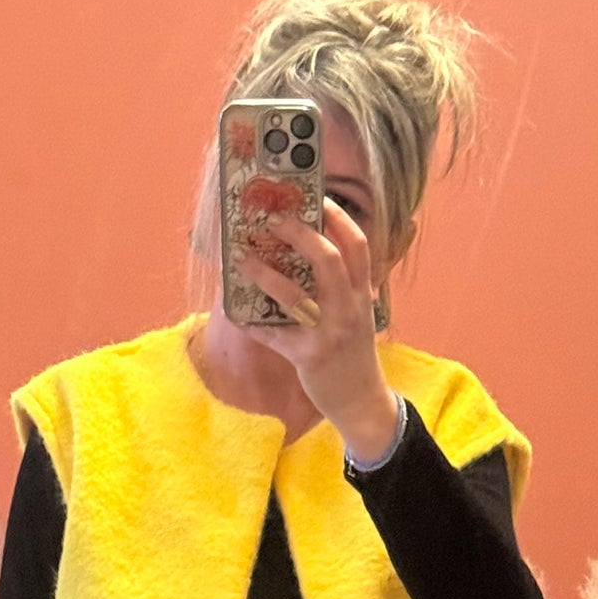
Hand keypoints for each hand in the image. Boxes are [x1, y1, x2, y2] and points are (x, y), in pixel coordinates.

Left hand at [233, 199, 399, 464]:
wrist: (361, 401)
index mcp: (361, 293)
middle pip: (326, 258)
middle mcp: (349, 308)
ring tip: (240, 256)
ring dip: (262, 272)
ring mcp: (329, 333)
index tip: (315, 197)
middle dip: (297, 232)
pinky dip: (252, 323)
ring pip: (293, 294)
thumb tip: (303, 252)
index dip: (336, 217)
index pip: (356, 244)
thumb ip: (340, 286)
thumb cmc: (353, 352)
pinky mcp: (308, 357)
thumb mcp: (356, 313)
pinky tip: (236, 312)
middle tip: (271, 219)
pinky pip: (272, 334)